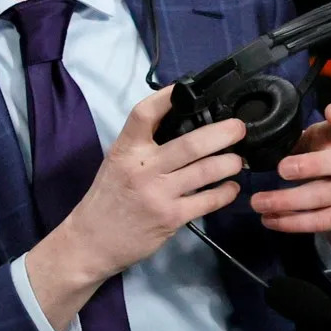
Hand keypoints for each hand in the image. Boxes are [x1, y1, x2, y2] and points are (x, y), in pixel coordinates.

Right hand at [26, 86, 245, 330]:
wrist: (91, 241)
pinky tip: (231, 188)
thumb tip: (179, 124)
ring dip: (228, 163)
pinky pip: (206, 201)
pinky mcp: (171, 218)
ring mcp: (158, 194)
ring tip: (239, 159)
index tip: (187, 89)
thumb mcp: (116, 163)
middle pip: (190, 144)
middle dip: (221, 133)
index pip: (145, 114)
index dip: (167, 97)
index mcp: (125, 150)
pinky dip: (224, 193)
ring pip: (204, 171)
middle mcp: (142, 168)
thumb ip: (143, 145)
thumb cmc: (107, 199)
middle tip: (239, 128)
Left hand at [250, 102, 330, 268]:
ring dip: (286, 200)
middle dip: (310, 165)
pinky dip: (290, 222)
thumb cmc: (327, 166)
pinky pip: (318, 221)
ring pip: (322, 196)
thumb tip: (249, 143)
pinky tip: (268, 219)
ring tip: (257, 202)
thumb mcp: (317, 147)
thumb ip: (295, 141)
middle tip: (281, 169)